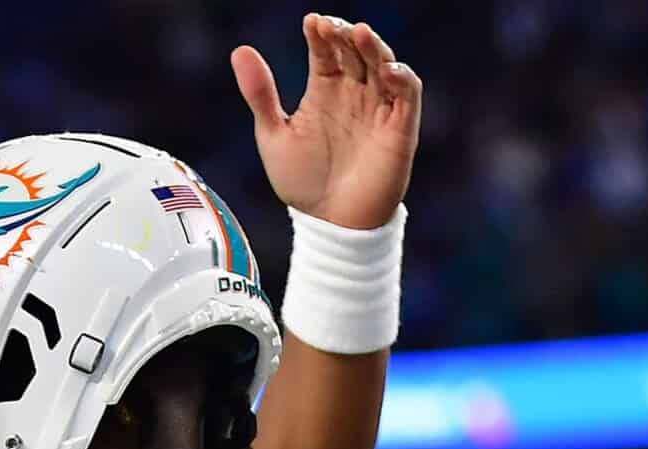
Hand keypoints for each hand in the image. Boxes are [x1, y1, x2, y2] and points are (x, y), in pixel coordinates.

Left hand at [233, 13, 422, 230]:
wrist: (330, 225)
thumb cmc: (303, 183)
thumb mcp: (274, 136)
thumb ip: (260, 95)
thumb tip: (240, 51)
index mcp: (325, 90)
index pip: (326, 50)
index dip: (320, 33)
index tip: (311, 23)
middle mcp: (354, 93)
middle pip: (356, 50)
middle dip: (346, 34)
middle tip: (331, 27)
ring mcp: (378, 108)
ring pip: (383, 64)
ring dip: (374, 47)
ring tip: (359, 34)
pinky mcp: (400, 128)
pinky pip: (408, 94)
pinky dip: (401, 78)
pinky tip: (386, 70)